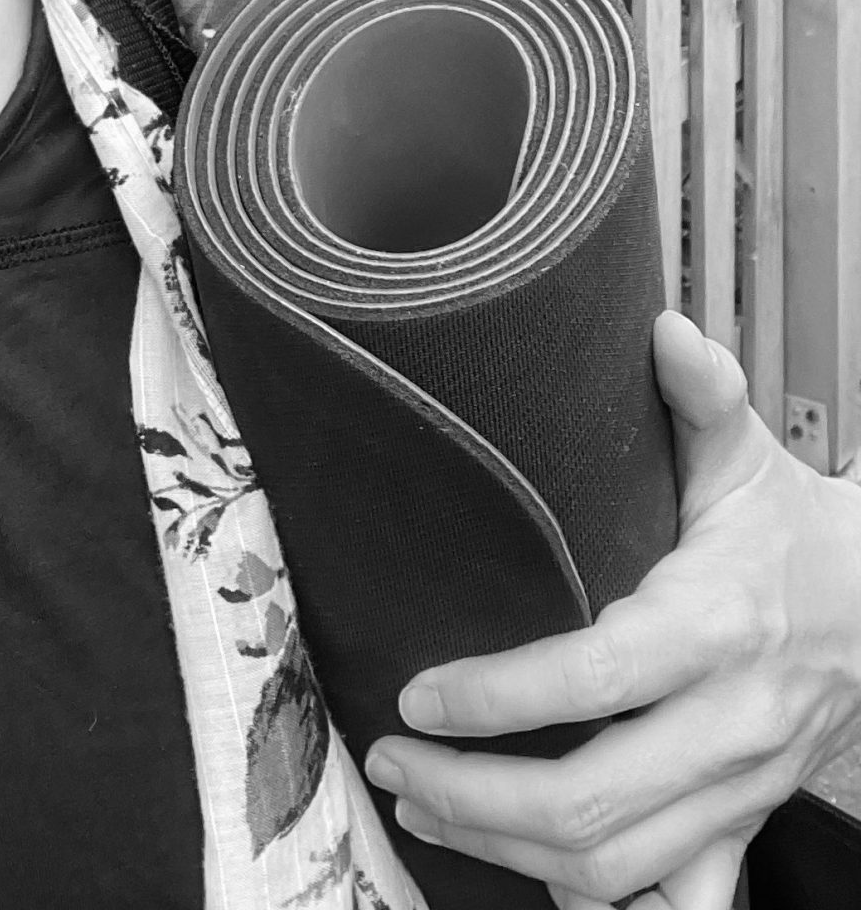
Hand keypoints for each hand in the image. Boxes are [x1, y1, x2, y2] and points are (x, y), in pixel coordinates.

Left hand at [362, 312, 860, 907]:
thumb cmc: (788, 528)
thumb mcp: (744, 453)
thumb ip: (701, 392)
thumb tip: (661, 328)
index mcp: (713, 623)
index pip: (595, 680)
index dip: (499, 698)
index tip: (417, 691)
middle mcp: (726, 724)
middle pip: (592, 799)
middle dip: (472, 794)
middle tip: (391, 758)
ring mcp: (736, 791)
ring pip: (616, 865)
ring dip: (504, 850)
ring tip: (421, 805)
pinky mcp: (742, 827)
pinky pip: (680, 903)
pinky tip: (532, 883)